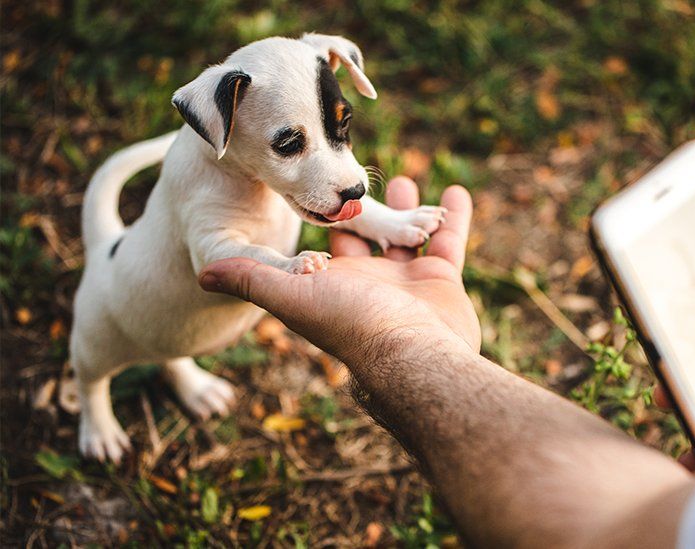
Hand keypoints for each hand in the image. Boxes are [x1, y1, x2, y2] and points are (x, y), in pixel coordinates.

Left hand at [196, 176, 479, 365]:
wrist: (415, 356)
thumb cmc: (353, 326)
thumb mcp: (294, 297)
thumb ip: (253, 279)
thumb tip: (204, 274)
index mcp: (336, 280)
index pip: (327, 239)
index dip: (324, 212)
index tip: (320, 181)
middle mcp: (371, 281)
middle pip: (368, 235)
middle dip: (366, 208)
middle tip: (362, 178)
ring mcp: (409, 281)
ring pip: (408, 236)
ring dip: (408, 211)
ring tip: (406, 181)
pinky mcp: (442, 280)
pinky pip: (449, 241)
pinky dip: (453, 218)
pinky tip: (455, 194)